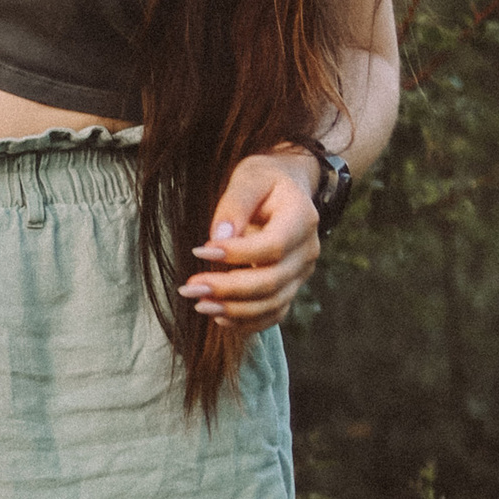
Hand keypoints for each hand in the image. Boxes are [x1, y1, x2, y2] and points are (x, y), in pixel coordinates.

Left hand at [180, 150, 321, 334]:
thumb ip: (234, 204)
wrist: (288, 190)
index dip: (237, 254)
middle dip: (228, 289)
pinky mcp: (291, 287)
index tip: (200, 251)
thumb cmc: (265, 180)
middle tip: (190, 288)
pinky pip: (273, 313)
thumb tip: (218, 238)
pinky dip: (247, 321)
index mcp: (302, 217)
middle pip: (272, 281)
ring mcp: (302, 272)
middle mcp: (308, 250)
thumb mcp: (249, 177)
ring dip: (234, 310)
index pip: (274, 246)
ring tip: (198, 304)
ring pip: (272, 303)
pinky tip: (219, 316)